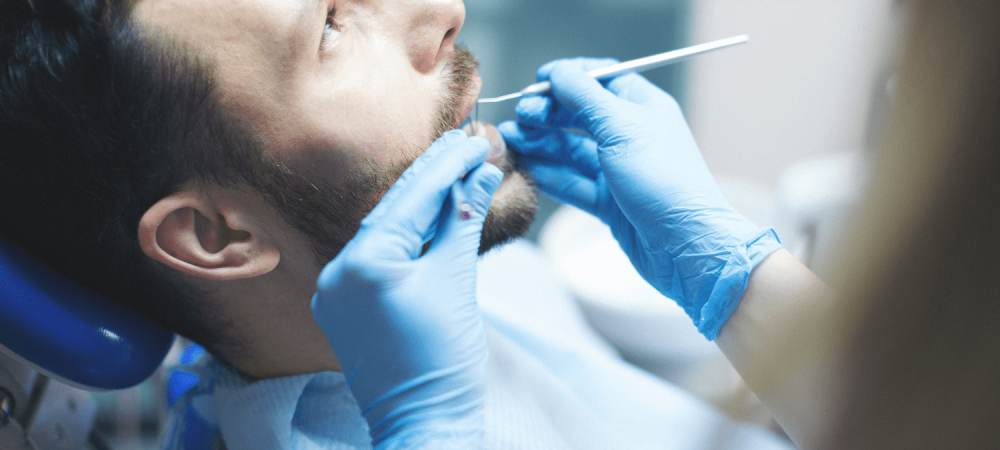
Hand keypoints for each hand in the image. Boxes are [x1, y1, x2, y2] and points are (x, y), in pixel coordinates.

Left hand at [311, 130, 498, 448]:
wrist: (424, 424)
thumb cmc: (443, 361)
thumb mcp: (457, 280)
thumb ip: (464, 220)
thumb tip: (481, 172)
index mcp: (362, 264)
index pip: (411, 198)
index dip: (449, 166)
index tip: (477, 140)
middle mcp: (338, 272)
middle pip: (394, 210)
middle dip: (435, 178)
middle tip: (469, 145)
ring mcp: (336, 292)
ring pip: (386, 233)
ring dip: (422, 205)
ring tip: (457, 173)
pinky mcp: (344, 309)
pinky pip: (377, 259)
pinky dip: (407, 237)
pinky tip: (431, 216)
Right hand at [500, 59, 781, 339]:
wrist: (686, 245)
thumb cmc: (665, 180)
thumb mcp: (620, 127)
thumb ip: (584, 97)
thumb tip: (558, 72)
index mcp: (642, 107)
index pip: (600, 80)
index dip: (568, 78)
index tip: (539, 81)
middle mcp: (630, 135)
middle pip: (579, 115)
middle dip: (547, 113)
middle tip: (521, 116)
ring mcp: (618, 170)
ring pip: (570, 150)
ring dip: (540, 143)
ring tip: (510, 140)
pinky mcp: (608, 202)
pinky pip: (571, 182)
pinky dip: (547, 174)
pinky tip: (525, 168)